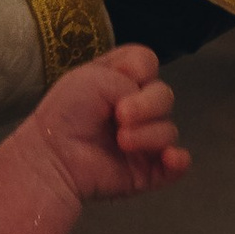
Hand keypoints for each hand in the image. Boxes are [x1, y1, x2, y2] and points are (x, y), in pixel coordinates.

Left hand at [29, 43, 188, 203]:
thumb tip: (144, 106)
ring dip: (148, 134)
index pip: (149, 63)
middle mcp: (137, 108)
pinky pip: (178, 165)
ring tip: (121, 141)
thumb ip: (130, 80)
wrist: (55, 155)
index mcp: (121, 81)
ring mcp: (144, 140)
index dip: (141, 69)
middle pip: (165, 95)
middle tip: (121, 116)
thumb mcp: (94, 78)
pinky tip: (169, 157)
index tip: (122, 78)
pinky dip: (179, 161)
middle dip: (148, 104)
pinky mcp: (149, 170)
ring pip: (169, 129)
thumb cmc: (68, 112)